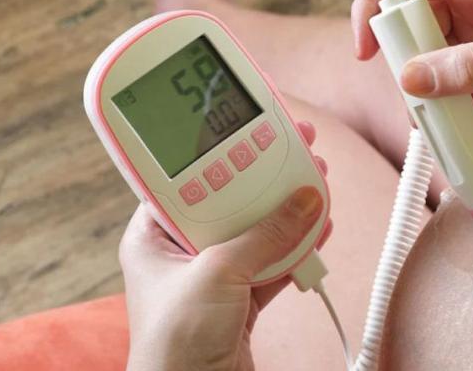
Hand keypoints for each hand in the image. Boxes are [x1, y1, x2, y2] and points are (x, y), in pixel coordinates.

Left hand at [121, 122, 329, 370]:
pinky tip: (319, 227)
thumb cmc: (175, 344)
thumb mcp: (217, 275)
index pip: (189, 179)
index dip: (222, 151)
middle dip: (266, 177)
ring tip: (315, 180)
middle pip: (231, 200)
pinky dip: (297, 248)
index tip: (253, 127)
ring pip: (256, 230)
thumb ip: (266, 236)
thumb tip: (305, 200)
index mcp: (154, 237)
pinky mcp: (240, 298)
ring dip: (287, 211)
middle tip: (296, 145)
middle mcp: (182, 252)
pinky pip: (273, 262)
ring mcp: (213, 275)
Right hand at [352, 0, 472, 110]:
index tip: (369, 52)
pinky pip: (457, 63)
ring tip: (447, 113)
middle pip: (412, 14)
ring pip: (433, 44)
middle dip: (404, 56)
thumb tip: (410, 78)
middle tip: (417, 98)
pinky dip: (454, 88)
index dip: (376, 5)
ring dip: (429, 80)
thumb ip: (472, 67)